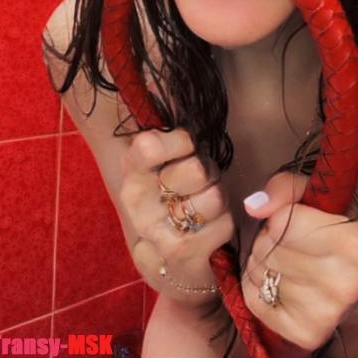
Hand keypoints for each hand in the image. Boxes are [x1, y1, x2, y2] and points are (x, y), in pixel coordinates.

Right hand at [119, 128, 234, 302]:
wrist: (174, 268)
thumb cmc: (176, 201)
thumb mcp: (169, 164)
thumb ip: (169, 135)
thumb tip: (168, 89)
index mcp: (132, 170)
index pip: (148, 145)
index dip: (180, 142)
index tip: (188, 148)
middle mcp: (136, 201)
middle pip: (196, 169)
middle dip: (209, 173)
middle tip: (201, 184)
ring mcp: (157, 231)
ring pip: (214, 197)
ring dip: (219, 200)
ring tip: (207, 208)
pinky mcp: (181, 255)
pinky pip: (224, 223)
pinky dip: (226, 224)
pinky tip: (211, 232)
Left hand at [241, 172, 357, 351]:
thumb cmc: (338, 232)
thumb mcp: (319, 198)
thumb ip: (284, 189)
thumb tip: (253, 206)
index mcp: (355, 245)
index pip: (282, 222)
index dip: (279, 216)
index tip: (294, 221)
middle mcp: (343, 284)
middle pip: (268, 249)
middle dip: (267, 238)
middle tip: (288, 241)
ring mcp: (324, 314)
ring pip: (258, 273)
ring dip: (261, 261)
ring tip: (285, 260)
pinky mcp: (304, 334)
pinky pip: (254, 299)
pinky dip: (257, 286)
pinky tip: (279, 281)